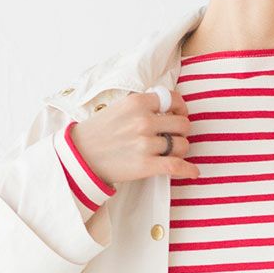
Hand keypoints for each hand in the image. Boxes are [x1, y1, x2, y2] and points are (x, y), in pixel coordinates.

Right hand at [69, 89, 200, 184]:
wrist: (79, 157)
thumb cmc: (97, 133)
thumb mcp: (118, 108)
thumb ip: (142, 106)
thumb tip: (166, 108)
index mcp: (137, 102)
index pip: (173, 99)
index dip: (181, 107)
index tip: (180, 114)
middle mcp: (144, 121)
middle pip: (182, 123)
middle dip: (181, 131)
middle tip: (174, 137)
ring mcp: (145, 144)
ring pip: (182, 145)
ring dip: (181, 150)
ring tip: (173, 153)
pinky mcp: (145, 165)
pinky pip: (176, 166)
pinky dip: (188, 170)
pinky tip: (194, 173)